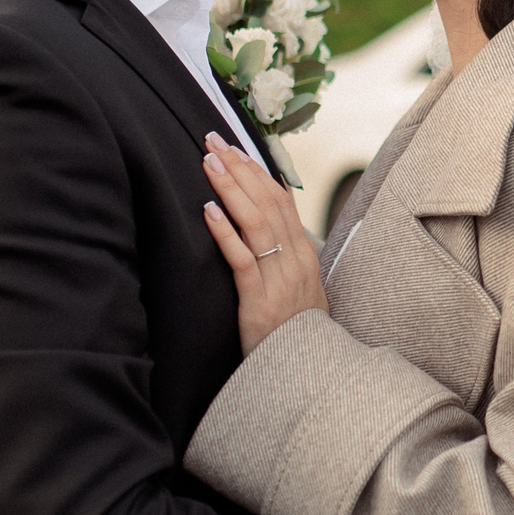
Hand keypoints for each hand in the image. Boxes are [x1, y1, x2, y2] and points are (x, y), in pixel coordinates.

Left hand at [200, 132, 327, 355]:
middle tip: (213, 141)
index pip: (281, 201)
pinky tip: (208, 210)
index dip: (256, 171)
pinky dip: (224, 232)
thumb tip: (267, 230)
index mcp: (303, 254)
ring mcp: (279, 280)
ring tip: (208, 163)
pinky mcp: (260, 301)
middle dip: (239, 168)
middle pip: (267, 202)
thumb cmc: (295, 333)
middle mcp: (295, 260)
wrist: (305, 373)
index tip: (235, 148)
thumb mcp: (298, 289)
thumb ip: (284, 258)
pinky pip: (242, 260)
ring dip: (230, 188)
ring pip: (255, 223)